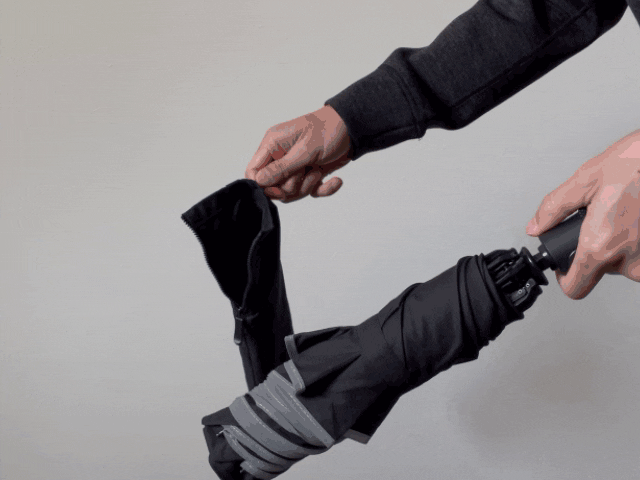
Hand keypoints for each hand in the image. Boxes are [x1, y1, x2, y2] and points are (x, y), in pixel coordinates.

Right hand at [245, 105, 351, 202]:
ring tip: (318, 171)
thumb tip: (259, 182)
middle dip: (291, 186)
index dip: (263, 186)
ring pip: (291, 191)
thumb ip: (282, 168)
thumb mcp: (304, 150)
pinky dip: (325, 189)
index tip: (280, 191)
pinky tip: (336, 180)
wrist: (354, 128)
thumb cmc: (329, 130)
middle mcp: (281, 156)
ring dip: (308, 186)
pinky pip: (311, 191)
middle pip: (273, 186)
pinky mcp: (310, 174)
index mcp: (273, 144)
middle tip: (306, 172)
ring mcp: (296, 166)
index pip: (253, 171)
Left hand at [526, 129, 639, 298]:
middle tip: (600, 218)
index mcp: (601, 246)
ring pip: (624, 262)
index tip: (564, 267)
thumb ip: (554, 208)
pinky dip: (636, 238)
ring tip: (622, 211)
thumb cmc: (638, 161)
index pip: (576, 288)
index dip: (565, 278)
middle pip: (600, 270)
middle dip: (595, 247)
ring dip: (619, 242)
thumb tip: (536, 226)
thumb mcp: (586, 180)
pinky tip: (636, 216)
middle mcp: (629, 259)